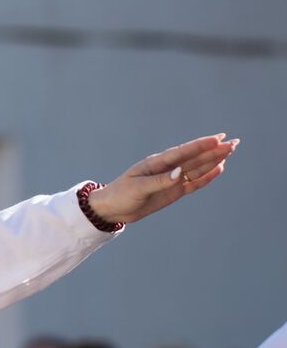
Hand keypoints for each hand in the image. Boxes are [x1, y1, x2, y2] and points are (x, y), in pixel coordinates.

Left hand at [88, 133, 237, 224]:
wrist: (113, 208)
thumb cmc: (121, 194)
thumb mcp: (138, 188)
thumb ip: (160, 181)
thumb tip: (180, 173)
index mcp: (156, 163)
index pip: (182, 152)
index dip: (200, 145)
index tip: (218, 139)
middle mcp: (167, 168)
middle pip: (194, 158)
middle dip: (214, 150)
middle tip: (234, 142)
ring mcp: (171, 179)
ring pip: (196, 168)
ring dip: (213, 160)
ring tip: (230, 150)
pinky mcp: (173, 191)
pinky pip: (193, 183)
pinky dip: (206, 176)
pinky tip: (219, 168)